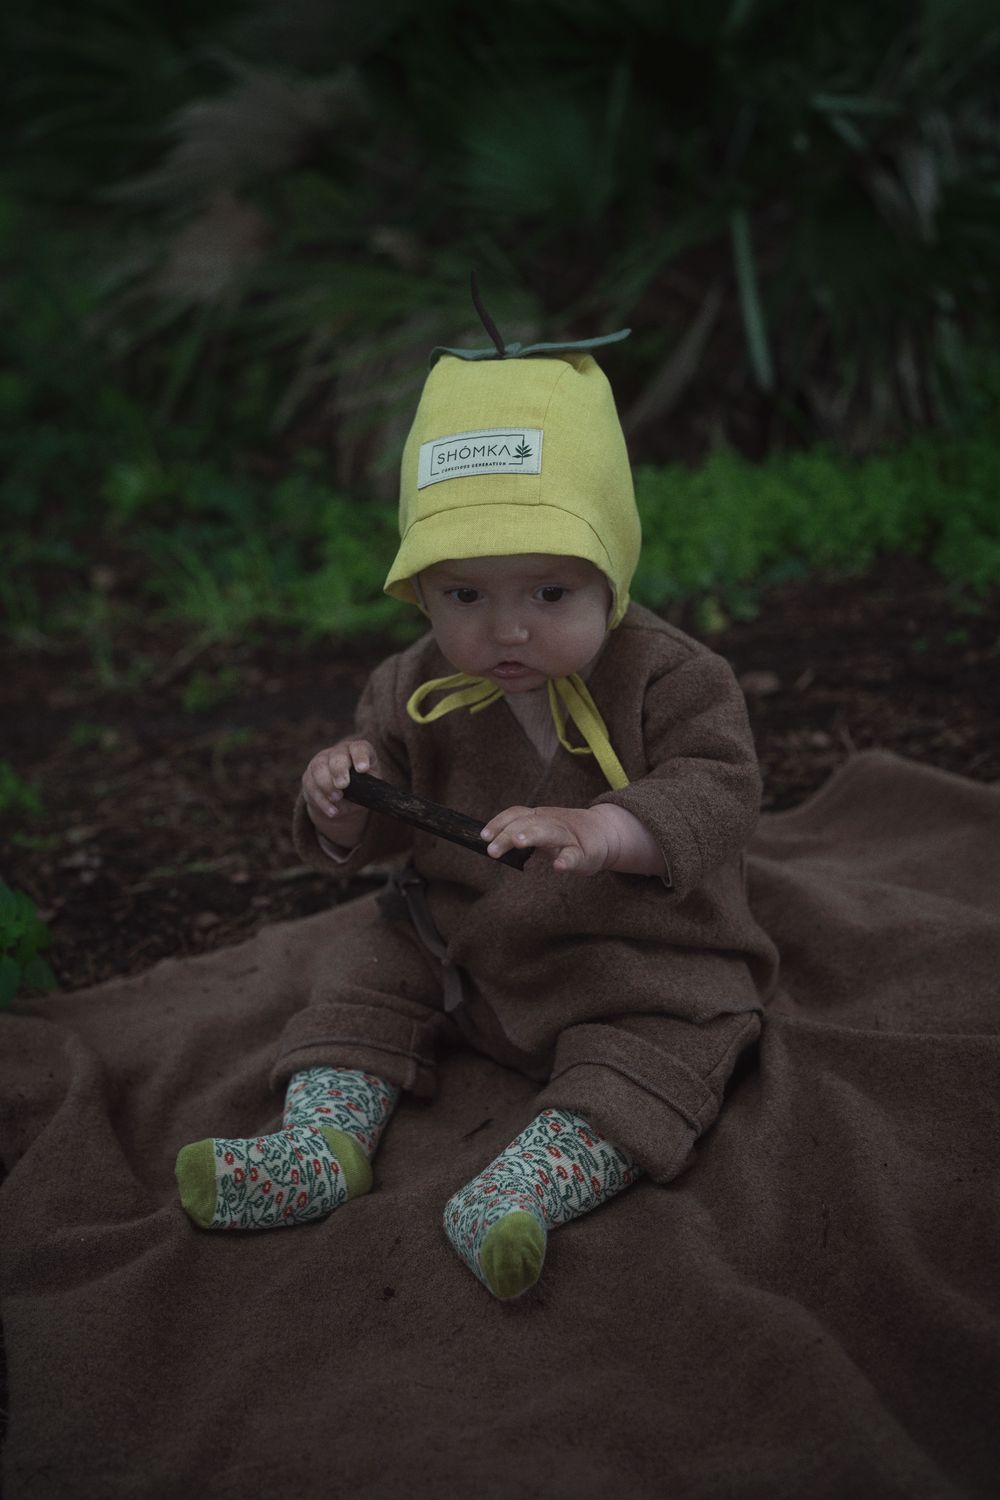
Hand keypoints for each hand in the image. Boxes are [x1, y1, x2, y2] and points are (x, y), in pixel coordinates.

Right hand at [302, 738, 379, 847]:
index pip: (359, 747)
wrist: (344, 803)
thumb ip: (367, 788)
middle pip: (337, 755)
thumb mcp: (370, 789)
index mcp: (358, 752)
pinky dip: (322, 801)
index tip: (363, 769)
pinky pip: (311, 786)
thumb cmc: (361, 791)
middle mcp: (339, 752)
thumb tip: (362, 791)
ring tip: (336, 799)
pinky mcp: (309, 776)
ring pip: (319, 768)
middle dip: (339, 770)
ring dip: (326, 785)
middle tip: (343, 785)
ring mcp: (321, 762)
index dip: (361, 756)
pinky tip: (332, 811)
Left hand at [480, 804, 618, 875]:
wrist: (605, 832)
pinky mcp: (585, 854)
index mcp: (540, 817)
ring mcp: (569, 837)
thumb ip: (519, 829)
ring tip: (518, 842)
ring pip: (550, 832)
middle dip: (510, 833)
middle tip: (492, 848)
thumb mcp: (541, 826)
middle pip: (530, 823)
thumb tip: (487, 840)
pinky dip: (567, 860)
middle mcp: (553, 823)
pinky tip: (558, 867)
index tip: (483, 836)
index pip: (517, 814)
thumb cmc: (566, 832)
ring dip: (533, 835)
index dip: (499, 822)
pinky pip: (575, 856)